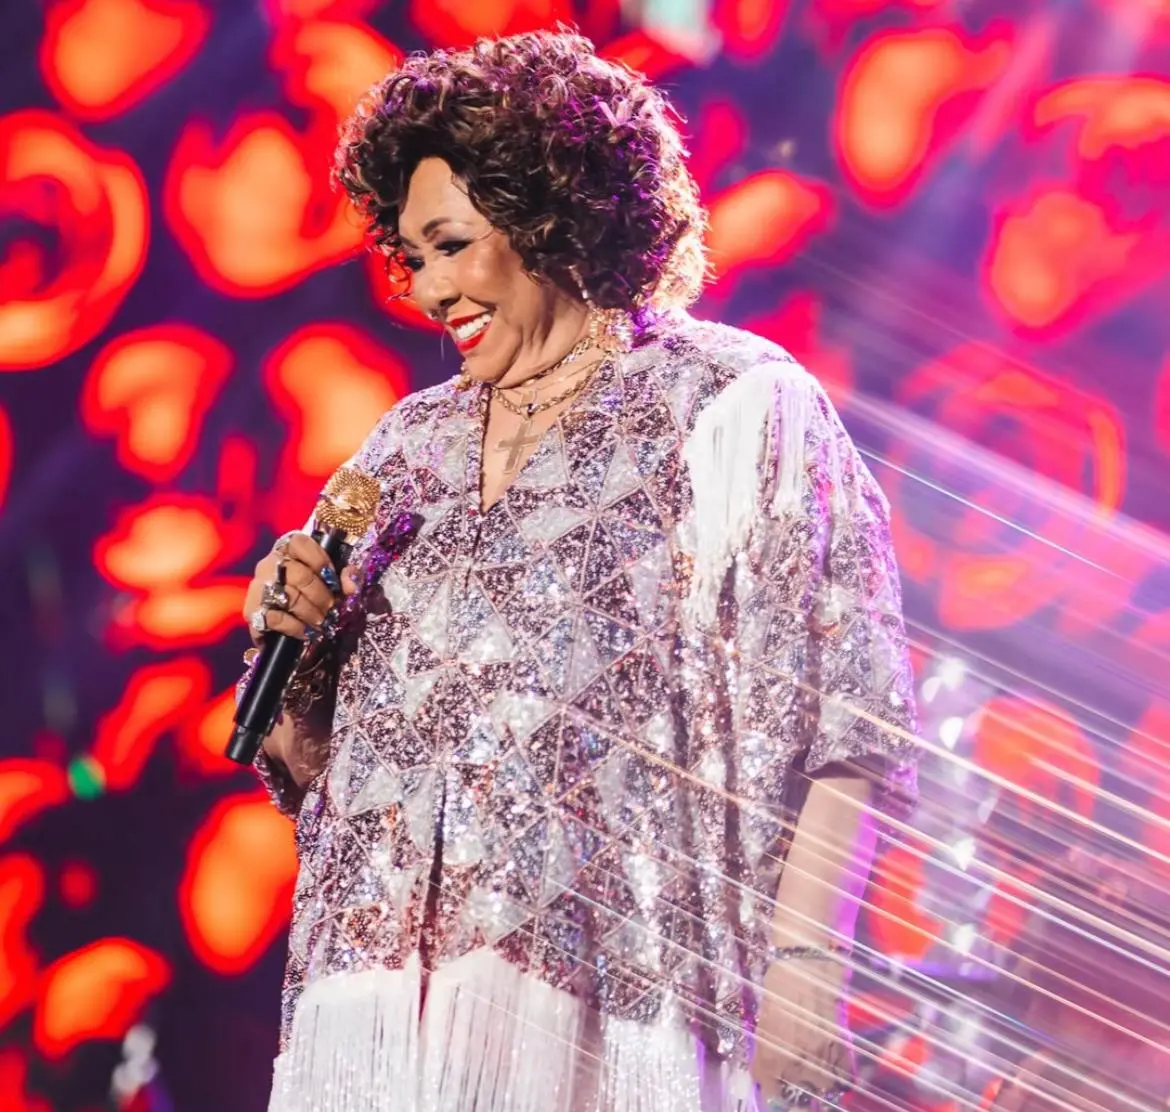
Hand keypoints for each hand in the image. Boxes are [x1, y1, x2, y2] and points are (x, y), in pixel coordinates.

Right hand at [242, 533, 355, 642]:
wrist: (285, 626)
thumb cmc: (312, 596)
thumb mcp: (332, 584)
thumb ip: (345, 579)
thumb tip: (351, 585)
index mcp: (288, 550)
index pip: (299, 543)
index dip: (320, 560)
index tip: (333, 581)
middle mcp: (269, 564)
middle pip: (298, 574)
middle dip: (320, 594)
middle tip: (331, 607)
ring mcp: (258, 586)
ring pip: (288, 596)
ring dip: (310, 612)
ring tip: (321, 622)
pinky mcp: (252, 611)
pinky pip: (275, 617)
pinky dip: (295, 627)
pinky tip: (305, 632)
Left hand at [752, 958, 853, 1108]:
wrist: (805, 967)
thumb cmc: (778, 988)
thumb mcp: (764, 1022)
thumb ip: (766, 1052)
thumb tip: (768, 1073)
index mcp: (771, 1057)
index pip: (772, 1093)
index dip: (774, 1094)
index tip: (776, 1091)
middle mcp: (796, 1064)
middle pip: (800, 1102)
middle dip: (796, 1096)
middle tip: (795, 1084)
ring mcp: (822, 1058)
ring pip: (823, 1092)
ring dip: (817, 1086)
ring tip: (813, 1074)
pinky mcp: (842, 1048)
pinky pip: (844, 1078)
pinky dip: (840, 1077)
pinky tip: (833, 1068)